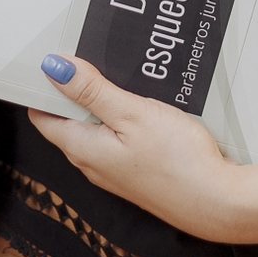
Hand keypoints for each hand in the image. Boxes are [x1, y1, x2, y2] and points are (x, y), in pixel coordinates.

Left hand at [29, 56, 244, 240]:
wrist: (214, 200)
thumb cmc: (176, 160)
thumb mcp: (132, 113)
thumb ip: (92, 91)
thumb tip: (55, 68)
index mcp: (81, 148)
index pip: (43, 115)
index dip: (44, 86)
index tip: (55, 57)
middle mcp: (91, 162)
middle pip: (67, 120)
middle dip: (73, 89)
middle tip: (88, 56)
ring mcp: (113, 170)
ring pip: (93, 128)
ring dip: (99, 102)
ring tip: (116, 74)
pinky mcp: (134, 171)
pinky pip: (115, 139)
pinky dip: (119, 117)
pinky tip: (139, 103)